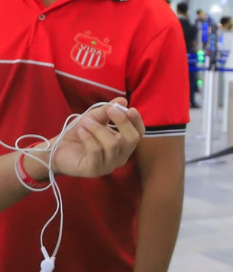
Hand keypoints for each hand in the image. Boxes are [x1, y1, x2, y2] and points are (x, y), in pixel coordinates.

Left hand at [27, 99, 144, 180]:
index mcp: (123, 145)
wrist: (56, 149)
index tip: (129, 109)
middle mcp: (120, 157)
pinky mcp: (94, 170)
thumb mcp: (93, 118)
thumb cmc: (79, 134)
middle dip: (122, 122)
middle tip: (110, 110)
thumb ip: (107, 110)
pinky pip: (97, 152)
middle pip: (131, 140)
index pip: (138, 134)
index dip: (136, 122)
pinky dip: (89, 138)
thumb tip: (122, 101)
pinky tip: (81, 131)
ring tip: (85, 122)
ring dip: (99, 129)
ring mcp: (108, 166)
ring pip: (113, 145)